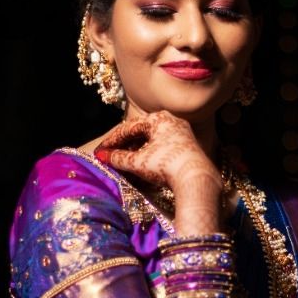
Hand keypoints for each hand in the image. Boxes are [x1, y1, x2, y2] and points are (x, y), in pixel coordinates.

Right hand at [94, 110, 221, 200]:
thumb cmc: (166, 165)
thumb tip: (102, 156)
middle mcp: (171, 121)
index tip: (101, 150)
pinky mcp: (188, 146)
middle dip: (124, 144)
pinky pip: (163, 145)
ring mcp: (182, 132)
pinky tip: (143, 163)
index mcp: (158, 118)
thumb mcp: (138, 162)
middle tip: (110, 155)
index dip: (112, 140)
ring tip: (123, 161)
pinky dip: (150, 153)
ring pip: (152, 139)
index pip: (129, 127)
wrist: (196, 179)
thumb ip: (118, 157)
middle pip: (141, 132)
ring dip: (136, 149)